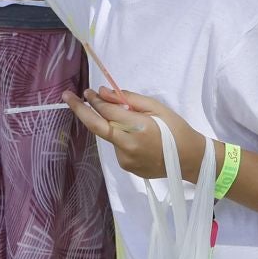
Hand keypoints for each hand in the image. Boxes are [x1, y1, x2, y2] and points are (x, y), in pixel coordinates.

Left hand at [63, 86, 203, 180]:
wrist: (191, 160)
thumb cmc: (176, 129)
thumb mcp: (156, 107)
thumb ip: (128, 100)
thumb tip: (102, 93)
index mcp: (136, 129)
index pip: (107, 111)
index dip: (95, 100)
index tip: (87, 91)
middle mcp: (126, 146)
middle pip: (96, 126)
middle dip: (79, 110)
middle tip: (67, 96)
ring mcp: (125, 159)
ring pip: (109, 136)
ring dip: (111, 125)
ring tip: (134, 123)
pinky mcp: (126, 167)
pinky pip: (117, 147)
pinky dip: (121, 137)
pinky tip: (138, 138)